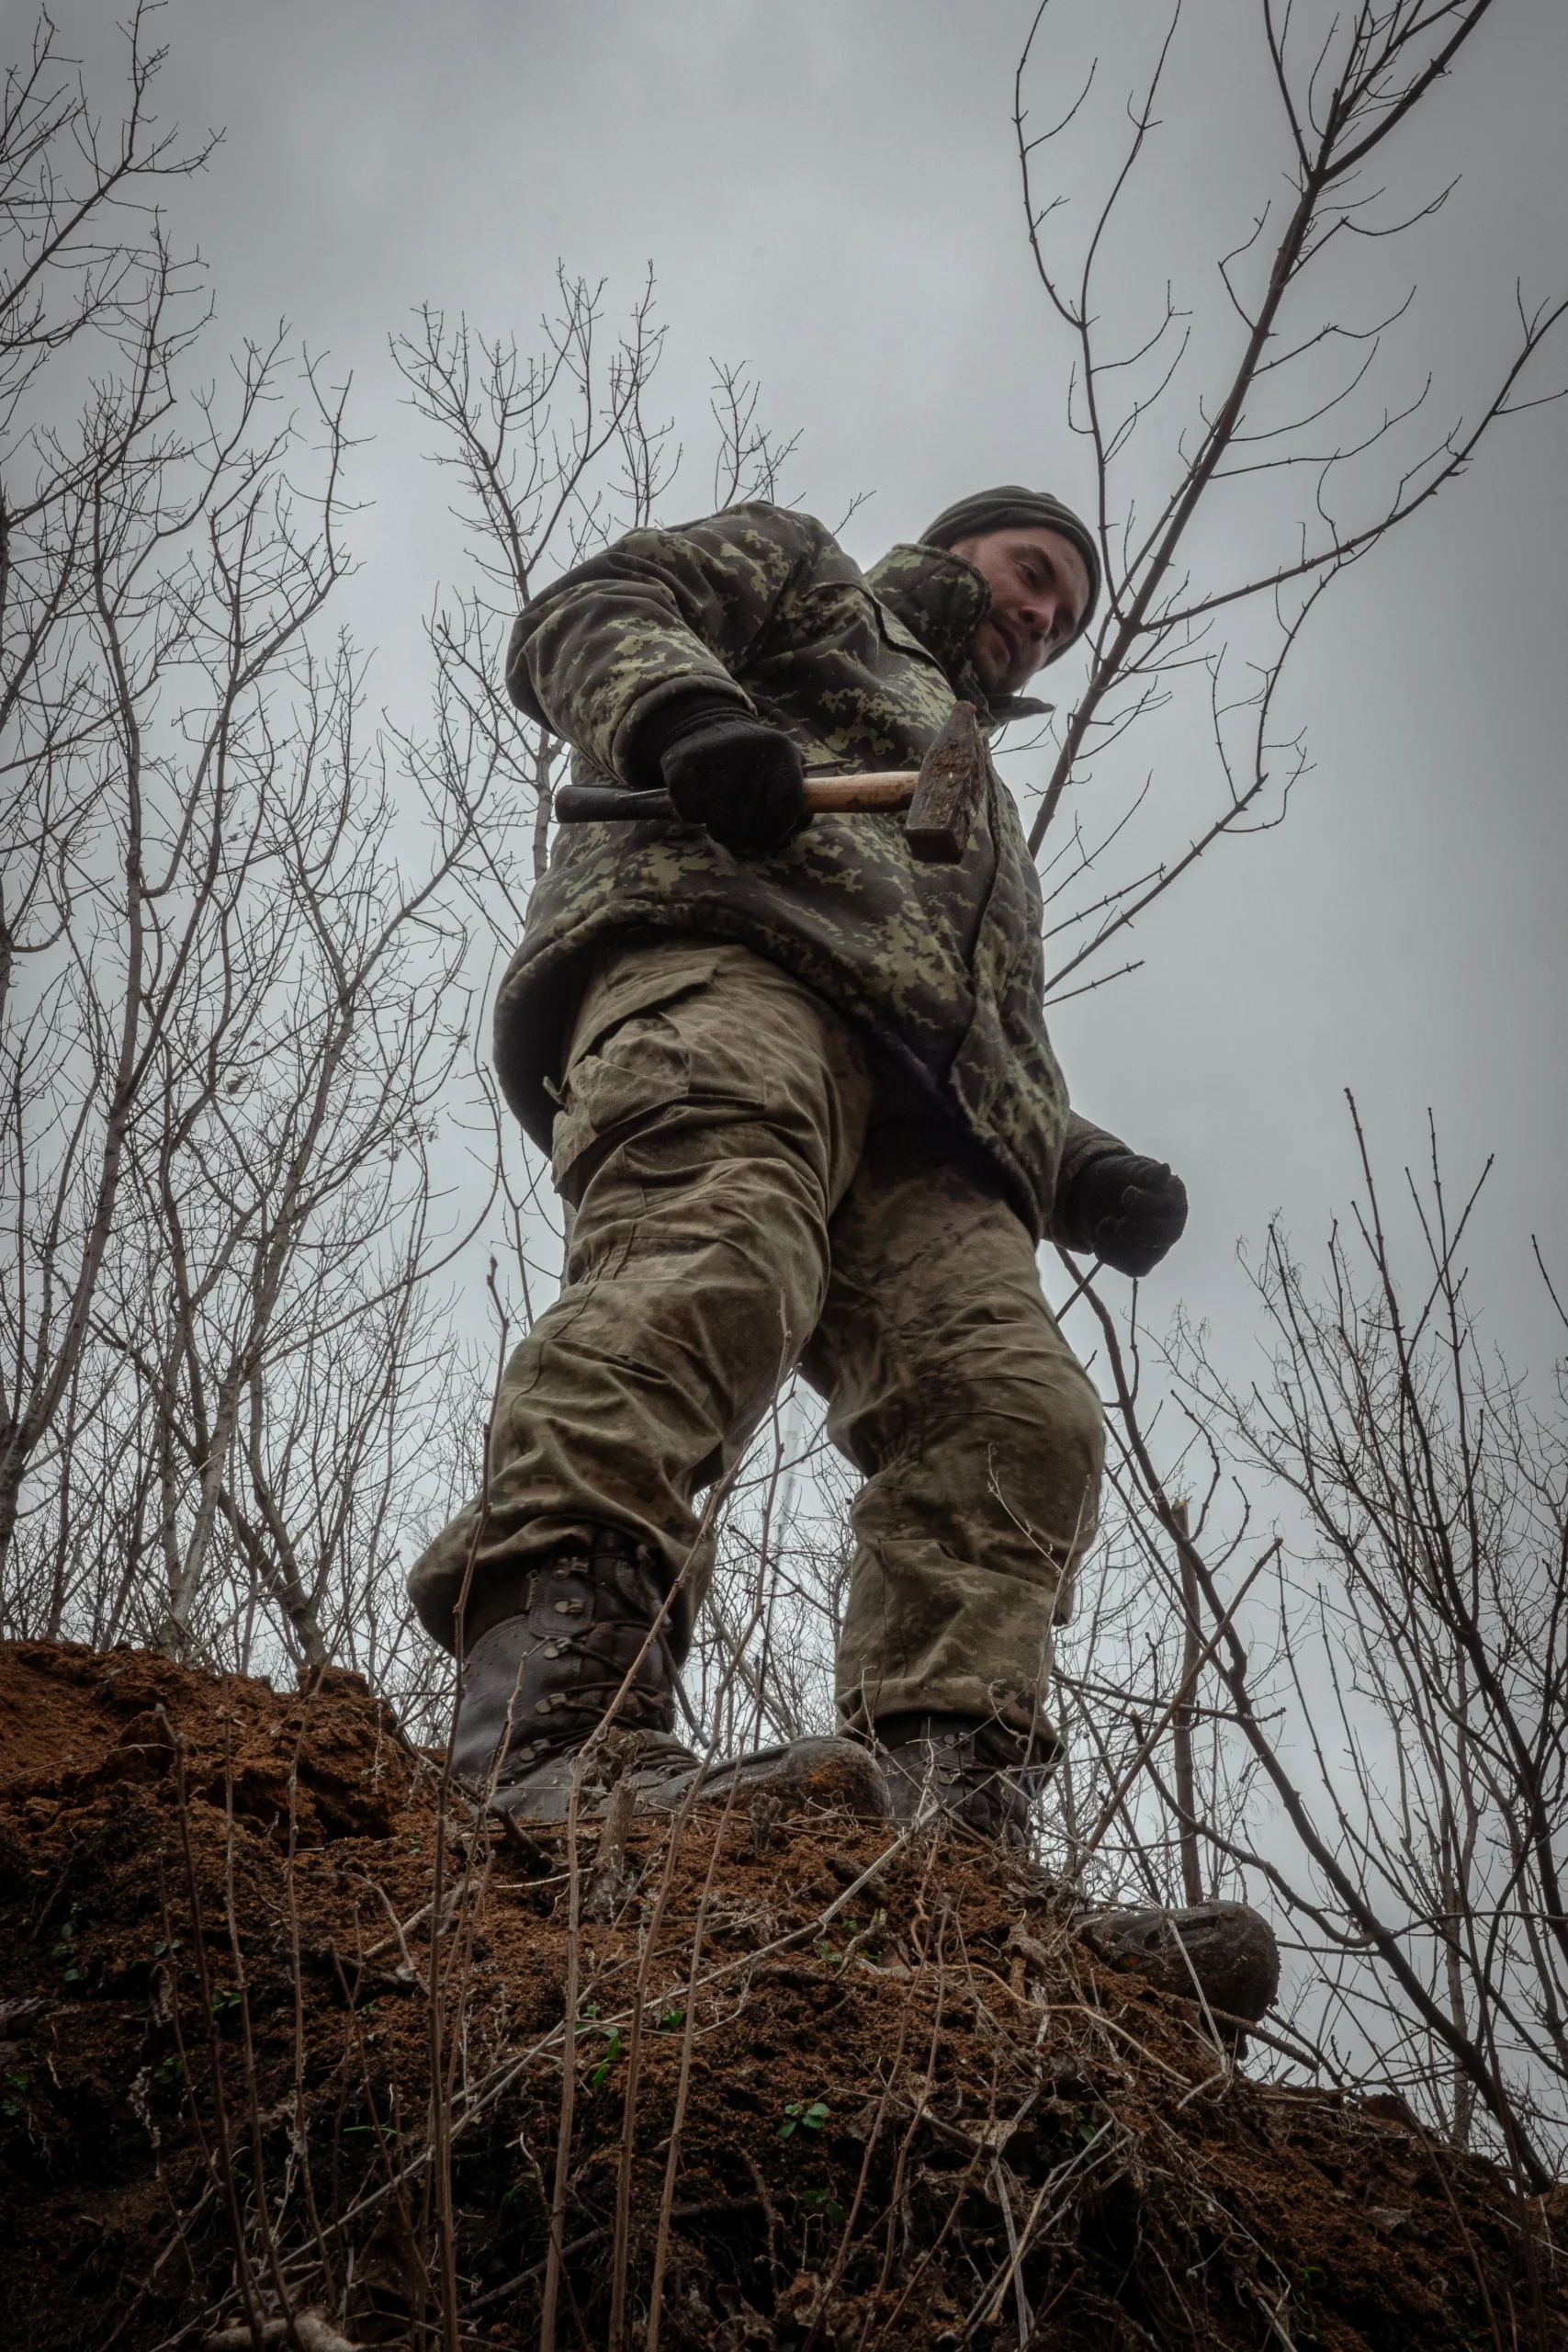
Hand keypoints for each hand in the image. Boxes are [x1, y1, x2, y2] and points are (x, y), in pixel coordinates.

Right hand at [640, 698, 804, 856]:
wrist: (706, 724)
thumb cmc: (754, 758)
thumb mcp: (784, 766)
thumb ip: (797, 803)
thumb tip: (785, 840)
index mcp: (779, 753)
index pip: (786, 806)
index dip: (781, 829)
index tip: (775, 833)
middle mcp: (748, 756)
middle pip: (752, 827)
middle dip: (749, 837)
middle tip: (745, 828)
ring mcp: (713, 764)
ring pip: (721, 828)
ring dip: (723, 829)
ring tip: (724, 810)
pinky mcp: (683, 772)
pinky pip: (693, 816)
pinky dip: (696, 814)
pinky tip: (702, 796)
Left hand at [1067, 1150, 1187, 1277]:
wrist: (1096, 1193)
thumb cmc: (1119, 1178)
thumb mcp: (1128, 1169)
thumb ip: (1145, 1172)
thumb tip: (1165, 1170)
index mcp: (1175, 1198)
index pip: (1171, 1208)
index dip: (1147, 1204)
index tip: (1126, 1193)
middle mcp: (1172, 1224)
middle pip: (1164, 1236)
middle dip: (1136, 1230)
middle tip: (1118, 1221)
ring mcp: (1158, 1246)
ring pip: (1148, 1256)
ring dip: (1119, 1242)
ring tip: (1104, 1223)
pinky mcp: (1142, 1262)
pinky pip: (1134, 1269)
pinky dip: (1113, 1255)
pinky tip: (1101, 1239)